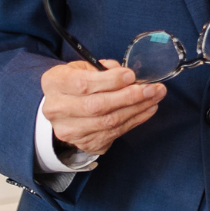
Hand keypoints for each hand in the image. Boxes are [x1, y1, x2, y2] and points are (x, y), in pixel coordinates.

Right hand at [40, 60, 165, 155]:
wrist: (61, 110)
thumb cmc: (74, 83)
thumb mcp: (82, 67)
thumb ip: (102, 68)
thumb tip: (127, 75)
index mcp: (54, 83)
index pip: (83, 84)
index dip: (110, 81)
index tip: (131, 75)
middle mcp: (58, 110)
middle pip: (97, 106)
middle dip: (129, 97)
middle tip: (152, 88)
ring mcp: (71, 131)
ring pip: (109, 122)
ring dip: (137, 109)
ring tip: (155, 97)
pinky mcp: (86, 144)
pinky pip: (115, 133)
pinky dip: (135, 120)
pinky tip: (147, 109)